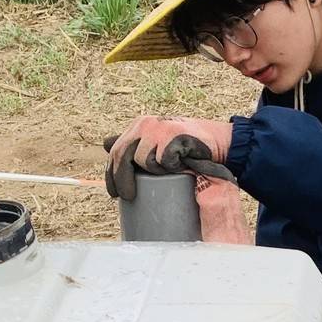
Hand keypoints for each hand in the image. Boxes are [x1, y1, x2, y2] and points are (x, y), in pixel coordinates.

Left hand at [103, 116, 232, 200]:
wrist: (216, 141)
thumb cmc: (185, 146)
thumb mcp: (156, 142)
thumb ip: (134, 142)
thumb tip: (104, 144)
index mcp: (139, 125)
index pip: (116, 150)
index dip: (111, 173)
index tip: (113, 193)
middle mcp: (145, 124)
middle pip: (123, 155)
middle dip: (121, 179)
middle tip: (127, 197)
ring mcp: (158, 129)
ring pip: (143, 160)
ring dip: (154, 171)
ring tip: (168, 172)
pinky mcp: (172, 136)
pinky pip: (163, 161)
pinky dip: (171, 167)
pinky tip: (180, 164)